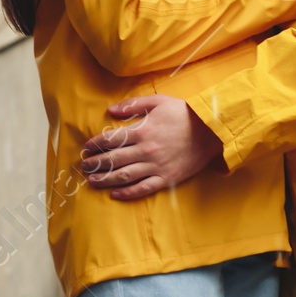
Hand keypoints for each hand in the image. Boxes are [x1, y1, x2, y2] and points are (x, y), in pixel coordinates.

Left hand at [80, 95, 222, 199]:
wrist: (212, 131)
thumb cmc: (185, 114)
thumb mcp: (159, 101)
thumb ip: (133, 105)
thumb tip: (110, 110)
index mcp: (142, 131)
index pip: (111, 139)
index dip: (95, 144)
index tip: (86, 148)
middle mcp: (146, 151)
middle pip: (113, 160)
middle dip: (95, 163)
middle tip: (83, 166)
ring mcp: (156, 167)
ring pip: (124, 176)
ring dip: (105, 180)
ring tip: (92, 181)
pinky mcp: (166, 179)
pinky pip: (142, 189)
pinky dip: (127, 193)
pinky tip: (114, 194)